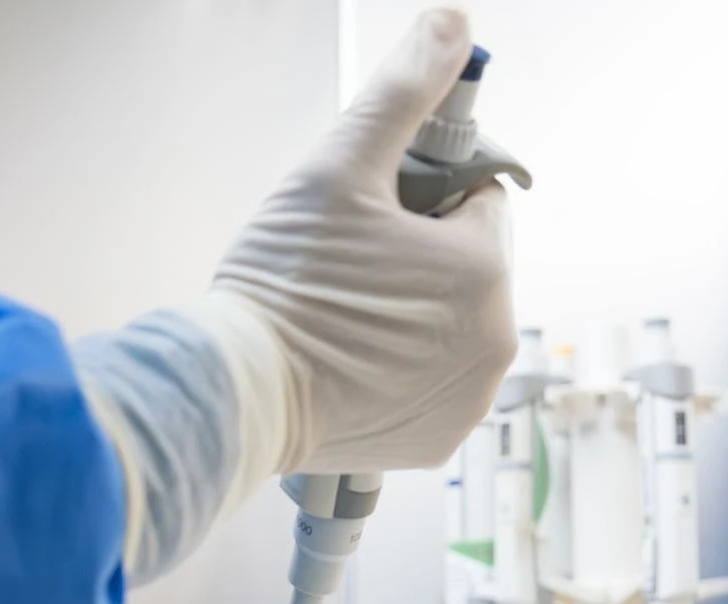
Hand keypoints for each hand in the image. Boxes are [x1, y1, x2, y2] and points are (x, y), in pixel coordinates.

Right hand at [180, 6, 516, 474]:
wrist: (234, 394)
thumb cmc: (281, 286)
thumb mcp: (339, 165)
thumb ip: (403, 90)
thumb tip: (451, 26)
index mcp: (484, 268)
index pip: (475, 197)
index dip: (422, 194)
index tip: (375, 212)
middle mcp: (494, 340)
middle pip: (466, 264)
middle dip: (419, 254)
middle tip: (349, 264)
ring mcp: (469, 397)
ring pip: (451, 324)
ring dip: (414, 312)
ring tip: (346, 313)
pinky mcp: (440, 439)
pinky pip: (434, 383)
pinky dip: (403, 370)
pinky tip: (352, 360)